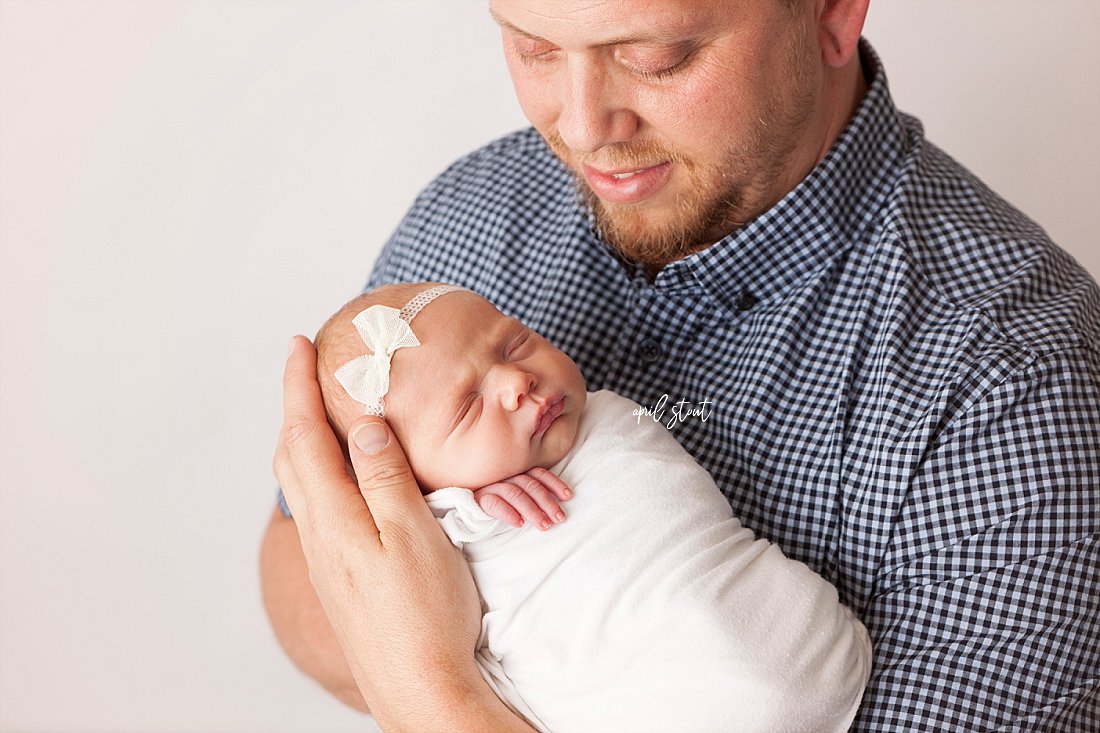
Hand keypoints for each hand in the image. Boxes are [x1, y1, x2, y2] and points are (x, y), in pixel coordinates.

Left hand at [274, 336, 509, 729]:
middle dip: (295, 407)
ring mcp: (327, 558)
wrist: (419, 687)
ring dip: (305, 438)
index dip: (298, 387)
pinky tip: (345, 477)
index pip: (305, 435)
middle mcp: (320, 535)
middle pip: (292, 457)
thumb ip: (384, 477)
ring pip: (302, 483)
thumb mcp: (414, 535)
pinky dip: (321, 470)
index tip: (297, 345)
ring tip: (324, 413)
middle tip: (305, 370)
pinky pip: (319, 505)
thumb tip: (363, 424)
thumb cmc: (425, 615)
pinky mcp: (341, 575)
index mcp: (334, 517)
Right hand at [473, 468, 572, 529]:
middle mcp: (504, 476)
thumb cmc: (498, 505)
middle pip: (530, 485)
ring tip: (544, 526)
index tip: (568, 496)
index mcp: (516, 473)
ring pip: (515, 494)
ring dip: (532, 510)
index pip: (538, 473)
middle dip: (547, 502)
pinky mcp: (478, 499)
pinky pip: (494, 503)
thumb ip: (532, 495)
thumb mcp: (517, 497)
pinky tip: (519, 523)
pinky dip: (508, 513)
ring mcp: (491, 486)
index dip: (554, 483)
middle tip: (559, 519)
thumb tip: (559, 503)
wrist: (464, 509)